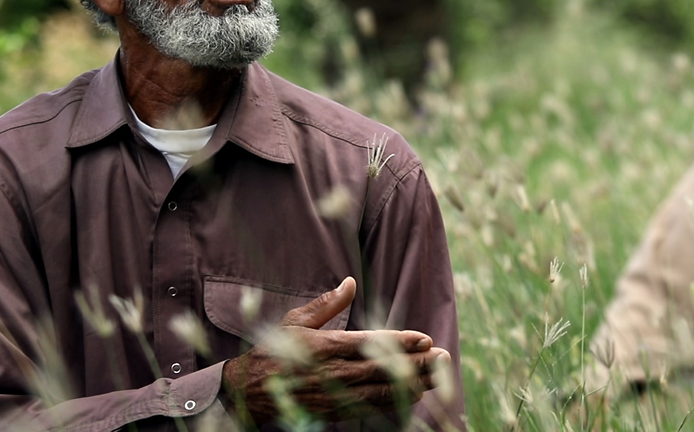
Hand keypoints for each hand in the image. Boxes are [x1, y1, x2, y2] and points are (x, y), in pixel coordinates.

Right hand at [221, 277, 448, 424]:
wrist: (249, 392)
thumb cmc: (273, 351)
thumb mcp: (295, 321)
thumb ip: (326, 304)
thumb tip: (350, 282)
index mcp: (325, 346)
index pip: (370, 343)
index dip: (400, 342)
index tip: (425, 339)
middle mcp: (332, 372)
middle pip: (382, 370)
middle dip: (416, 365)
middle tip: (444, 358)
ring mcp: (334, 395)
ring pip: (380, 392)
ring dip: (412, 385)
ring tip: (437, 377)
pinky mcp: (334, 411)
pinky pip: (369, 408)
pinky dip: (393, 402)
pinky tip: (413, 396)